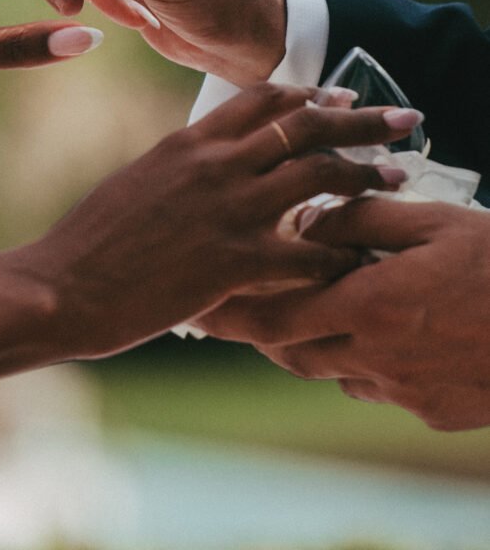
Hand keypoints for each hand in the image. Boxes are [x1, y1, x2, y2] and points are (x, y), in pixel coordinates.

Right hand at [27, 87, 415, 358]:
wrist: (62, 285)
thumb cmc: (92, 241)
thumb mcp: (140, 180)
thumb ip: (183, 164)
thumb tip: (209, 163)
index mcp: (190, 140)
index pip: (265, 99)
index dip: (311, 95)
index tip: (339, 98)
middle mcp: (215, 163)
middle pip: (305, 125)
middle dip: (361, 118)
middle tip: (400, 118)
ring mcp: (228, 208)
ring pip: (318, 174)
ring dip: (365, 174)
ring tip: (396, 177)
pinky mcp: (235, 260)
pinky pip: (309, 251)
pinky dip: (340, 253)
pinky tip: (357, 258)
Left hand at [198, 197, 489, 430]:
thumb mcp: (433, 220)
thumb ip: (362, 219)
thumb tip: (310, 222)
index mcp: (369, 304)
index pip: (275, 314)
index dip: (229, 312)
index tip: (197, 304)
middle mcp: (376, 356)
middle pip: (291, 350)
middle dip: (258, 331)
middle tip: (232, 311)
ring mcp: (404, 390)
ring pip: (330, 370)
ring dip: (309, 343)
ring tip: (301, 314)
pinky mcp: (431, 411)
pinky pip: (375, 386)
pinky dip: (358, 362)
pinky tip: (373, 334)